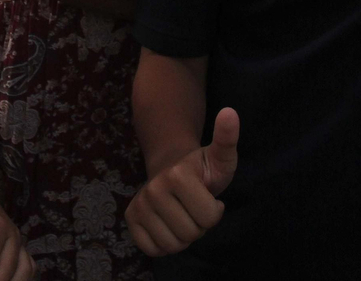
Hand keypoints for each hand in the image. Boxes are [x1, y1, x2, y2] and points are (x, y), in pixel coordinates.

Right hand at [126, 107, 238, 257]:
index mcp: (177, 175)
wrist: (170, 167)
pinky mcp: (130, 218)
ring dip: (182, 236)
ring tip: (182, 215)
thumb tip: (230, 112)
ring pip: (172, 245)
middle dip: (198, 226)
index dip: (214, 212)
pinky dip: (163, 244)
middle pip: (190, 234)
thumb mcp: (219, 156)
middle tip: (194, 207)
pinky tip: (167, 225)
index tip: (208, 197)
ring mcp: (139, 205)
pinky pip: (151, 249)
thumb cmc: (201, 168)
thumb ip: (227, 138)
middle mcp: (153, 190)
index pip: (209, 218)